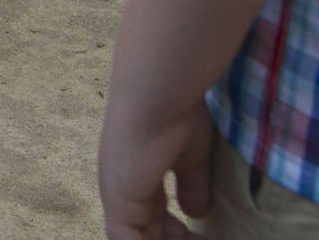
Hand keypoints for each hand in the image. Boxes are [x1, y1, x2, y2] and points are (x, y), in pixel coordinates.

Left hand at [97, 97, 214, 238]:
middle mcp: (121, 188)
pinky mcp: (120, 204)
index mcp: (134, 176)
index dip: (174, 232)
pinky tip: (188, 239)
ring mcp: (118, 196)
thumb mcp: (190, 158)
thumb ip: (191, 185)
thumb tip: (195, 213)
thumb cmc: (176, 113)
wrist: (157, 93)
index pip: (150, 217)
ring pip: (136, 238)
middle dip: (173, 239)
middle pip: (144, 231)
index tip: (200, 233)